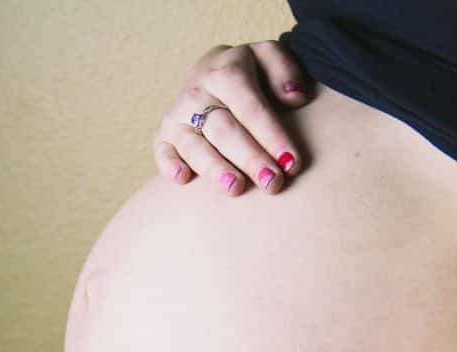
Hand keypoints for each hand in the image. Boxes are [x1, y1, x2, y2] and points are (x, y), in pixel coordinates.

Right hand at [153, 41, 309, 195]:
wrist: (213, 73)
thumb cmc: (249, 74)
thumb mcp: (269, 58)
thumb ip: (284, 70)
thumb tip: (294, 97)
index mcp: (225, 73)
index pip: (250, 106)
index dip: (271, 135)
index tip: (291, 162)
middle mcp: (197, 94)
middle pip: (223, 129)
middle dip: (249, 157)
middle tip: (271, 182)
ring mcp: (178, 116)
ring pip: (194, 145)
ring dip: (214, 168)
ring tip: (235, 188)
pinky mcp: (164, 136)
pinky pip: (162, 151)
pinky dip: (169, 165)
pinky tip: (183, 179)